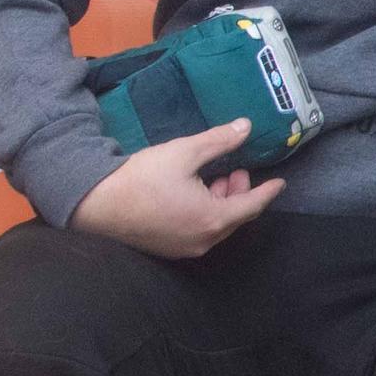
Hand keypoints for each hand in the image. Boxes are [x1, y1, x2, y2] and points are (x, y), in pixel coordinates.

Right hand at [70, 119, 284, 258]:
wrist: (96, 204)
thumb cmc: (141, 178)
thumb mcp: (184, 153)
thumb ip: (219, 141)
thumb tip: (245, 127)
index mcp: (213, 219)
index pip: (252, 206)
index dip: (267, 192)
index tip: (280, 183)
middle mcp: (204, 240)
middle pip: (235, 217)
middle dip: (240, 192)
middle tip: (234, 169)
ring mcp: (186, 248)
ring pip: (217, 225)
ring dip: (222, 202)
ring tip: (214, 177)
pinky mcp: (170, 248)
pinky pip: (200, 231)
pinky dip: (206, 213)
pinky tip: (195, 193)